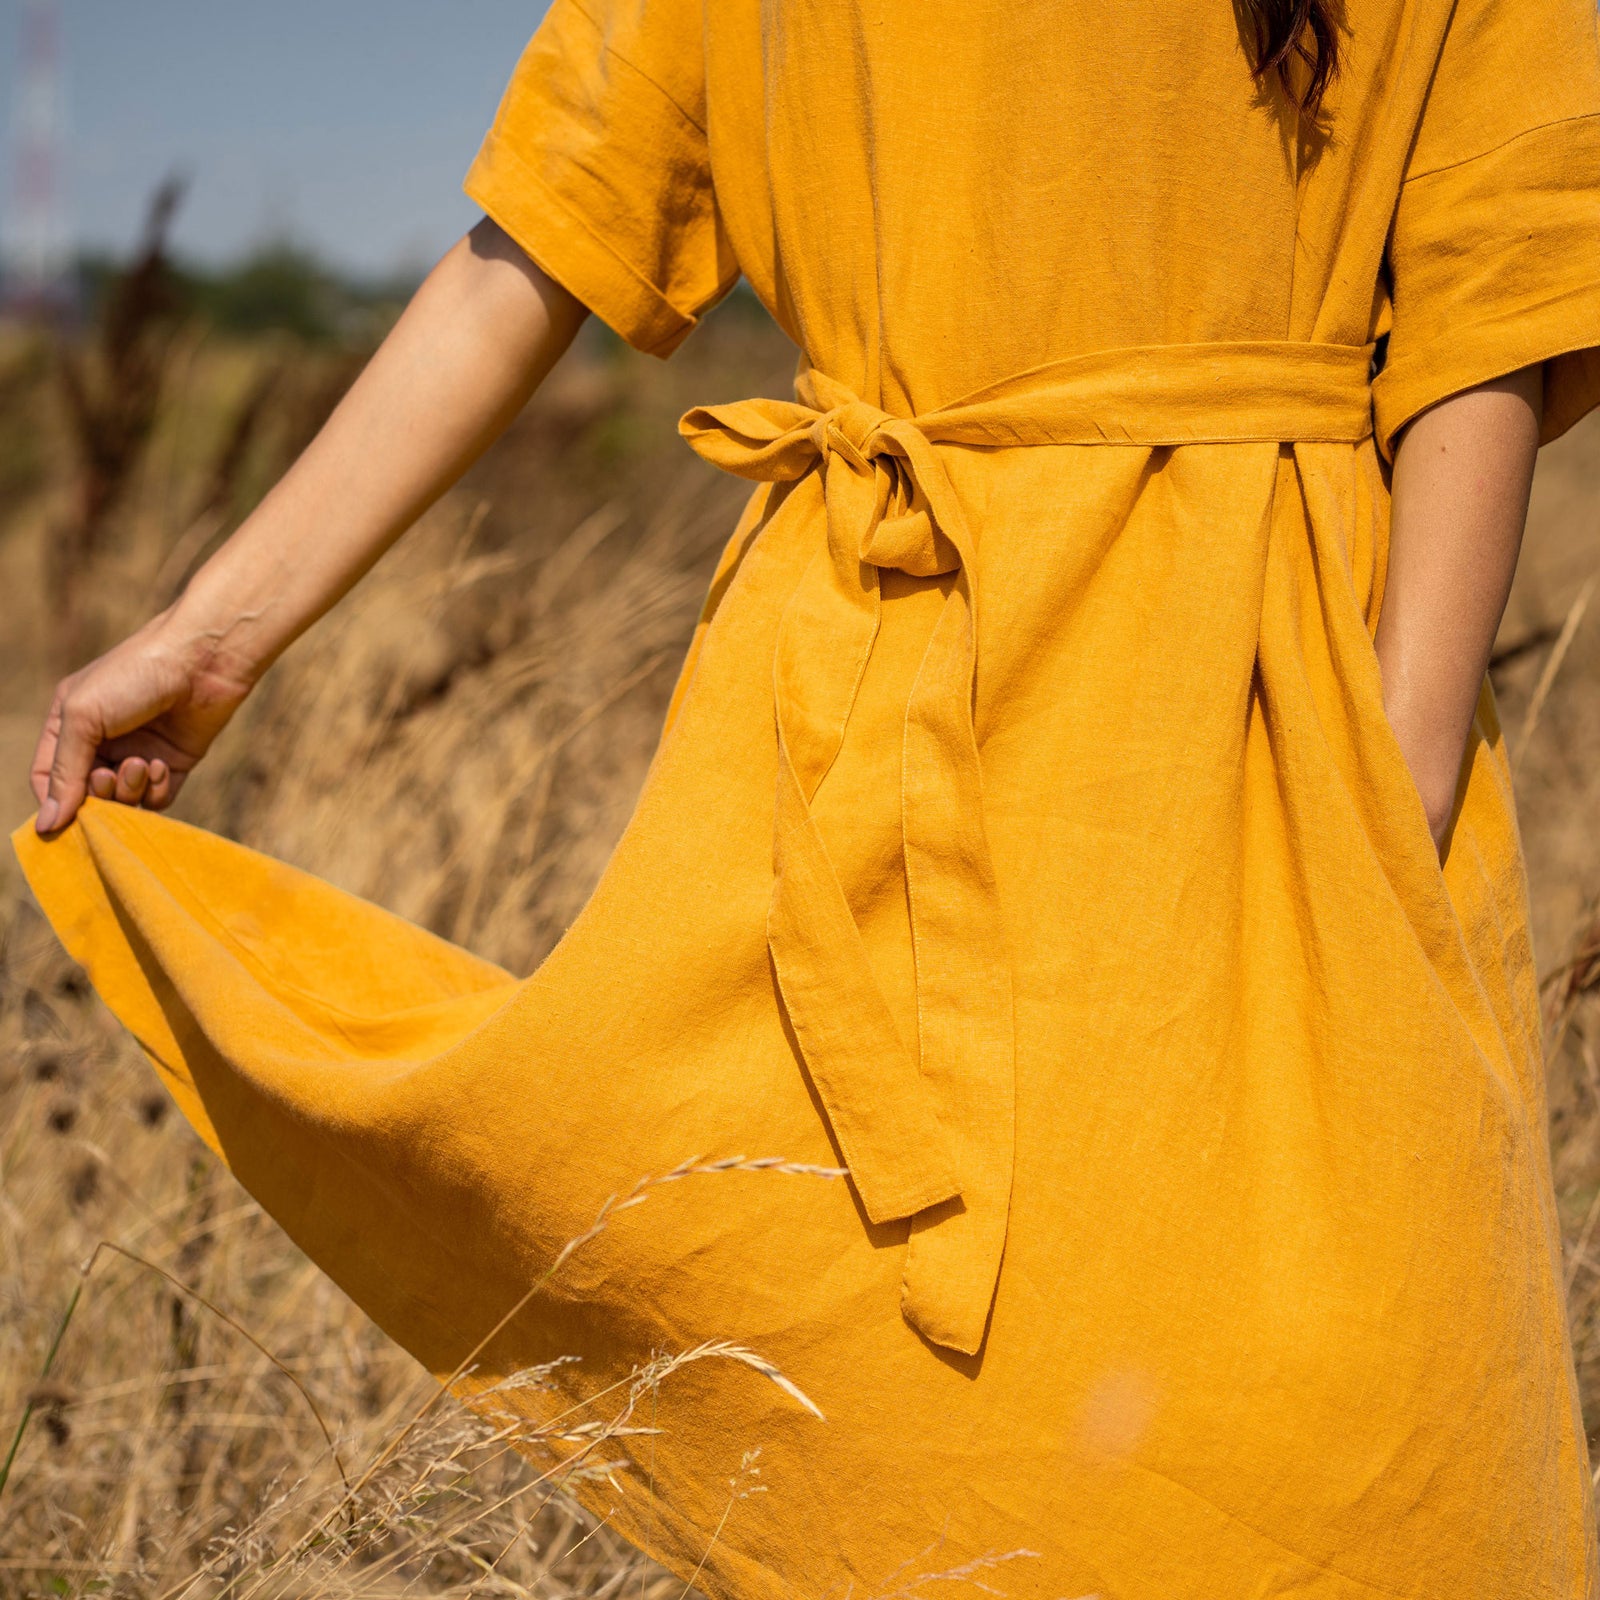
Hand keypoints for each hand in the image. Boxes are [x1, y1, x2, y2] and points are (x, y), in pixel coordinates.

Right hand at [29, 608, 256, 834]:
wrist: (202, 660)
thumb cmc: (134, 676)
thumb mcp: (82, 717)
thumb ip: (64, 772)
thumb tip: (47, 825)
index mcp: (68, 724)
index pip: (48, 778)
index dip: (54, 802)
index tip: (62, 820)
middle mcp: (102, 742)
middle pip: (87, 795)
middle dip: (97, 795)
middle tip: (109, 775)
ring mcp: (139, 753)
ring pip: (123, 801)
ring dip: (129, 791)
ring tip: (142, 763)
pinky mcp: (173, 762)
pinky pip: (156, 800)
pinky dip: (156, 791)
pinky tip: (162, 765)